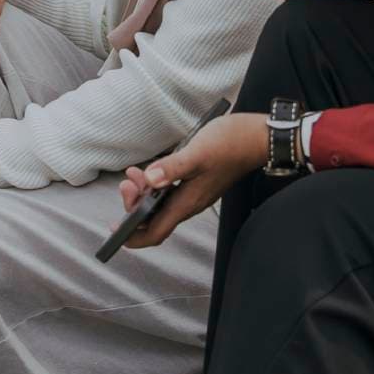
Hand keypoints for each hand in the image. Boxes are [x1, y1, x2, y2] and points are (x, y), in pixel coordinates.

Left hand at [116, 111, 269, 250]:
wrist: (259, 137)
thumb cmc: (231, 144)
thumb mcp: (197, 153)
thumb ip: (172, 168)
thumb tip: (149, 180)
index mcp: (188, 202)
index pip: (157, 232)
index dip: (134, 236)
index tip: (115, 230)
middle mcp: (190, 203)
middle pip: (155, 219)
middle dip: (134, 206)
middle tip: (126, 184)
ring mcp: (194, 193)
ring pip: (161, 204)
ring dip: (143, 194)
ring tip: (133, 174)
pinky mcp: (197, 183)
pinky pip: (170, 193)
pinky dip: (155, 185)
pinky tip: (149, 171)